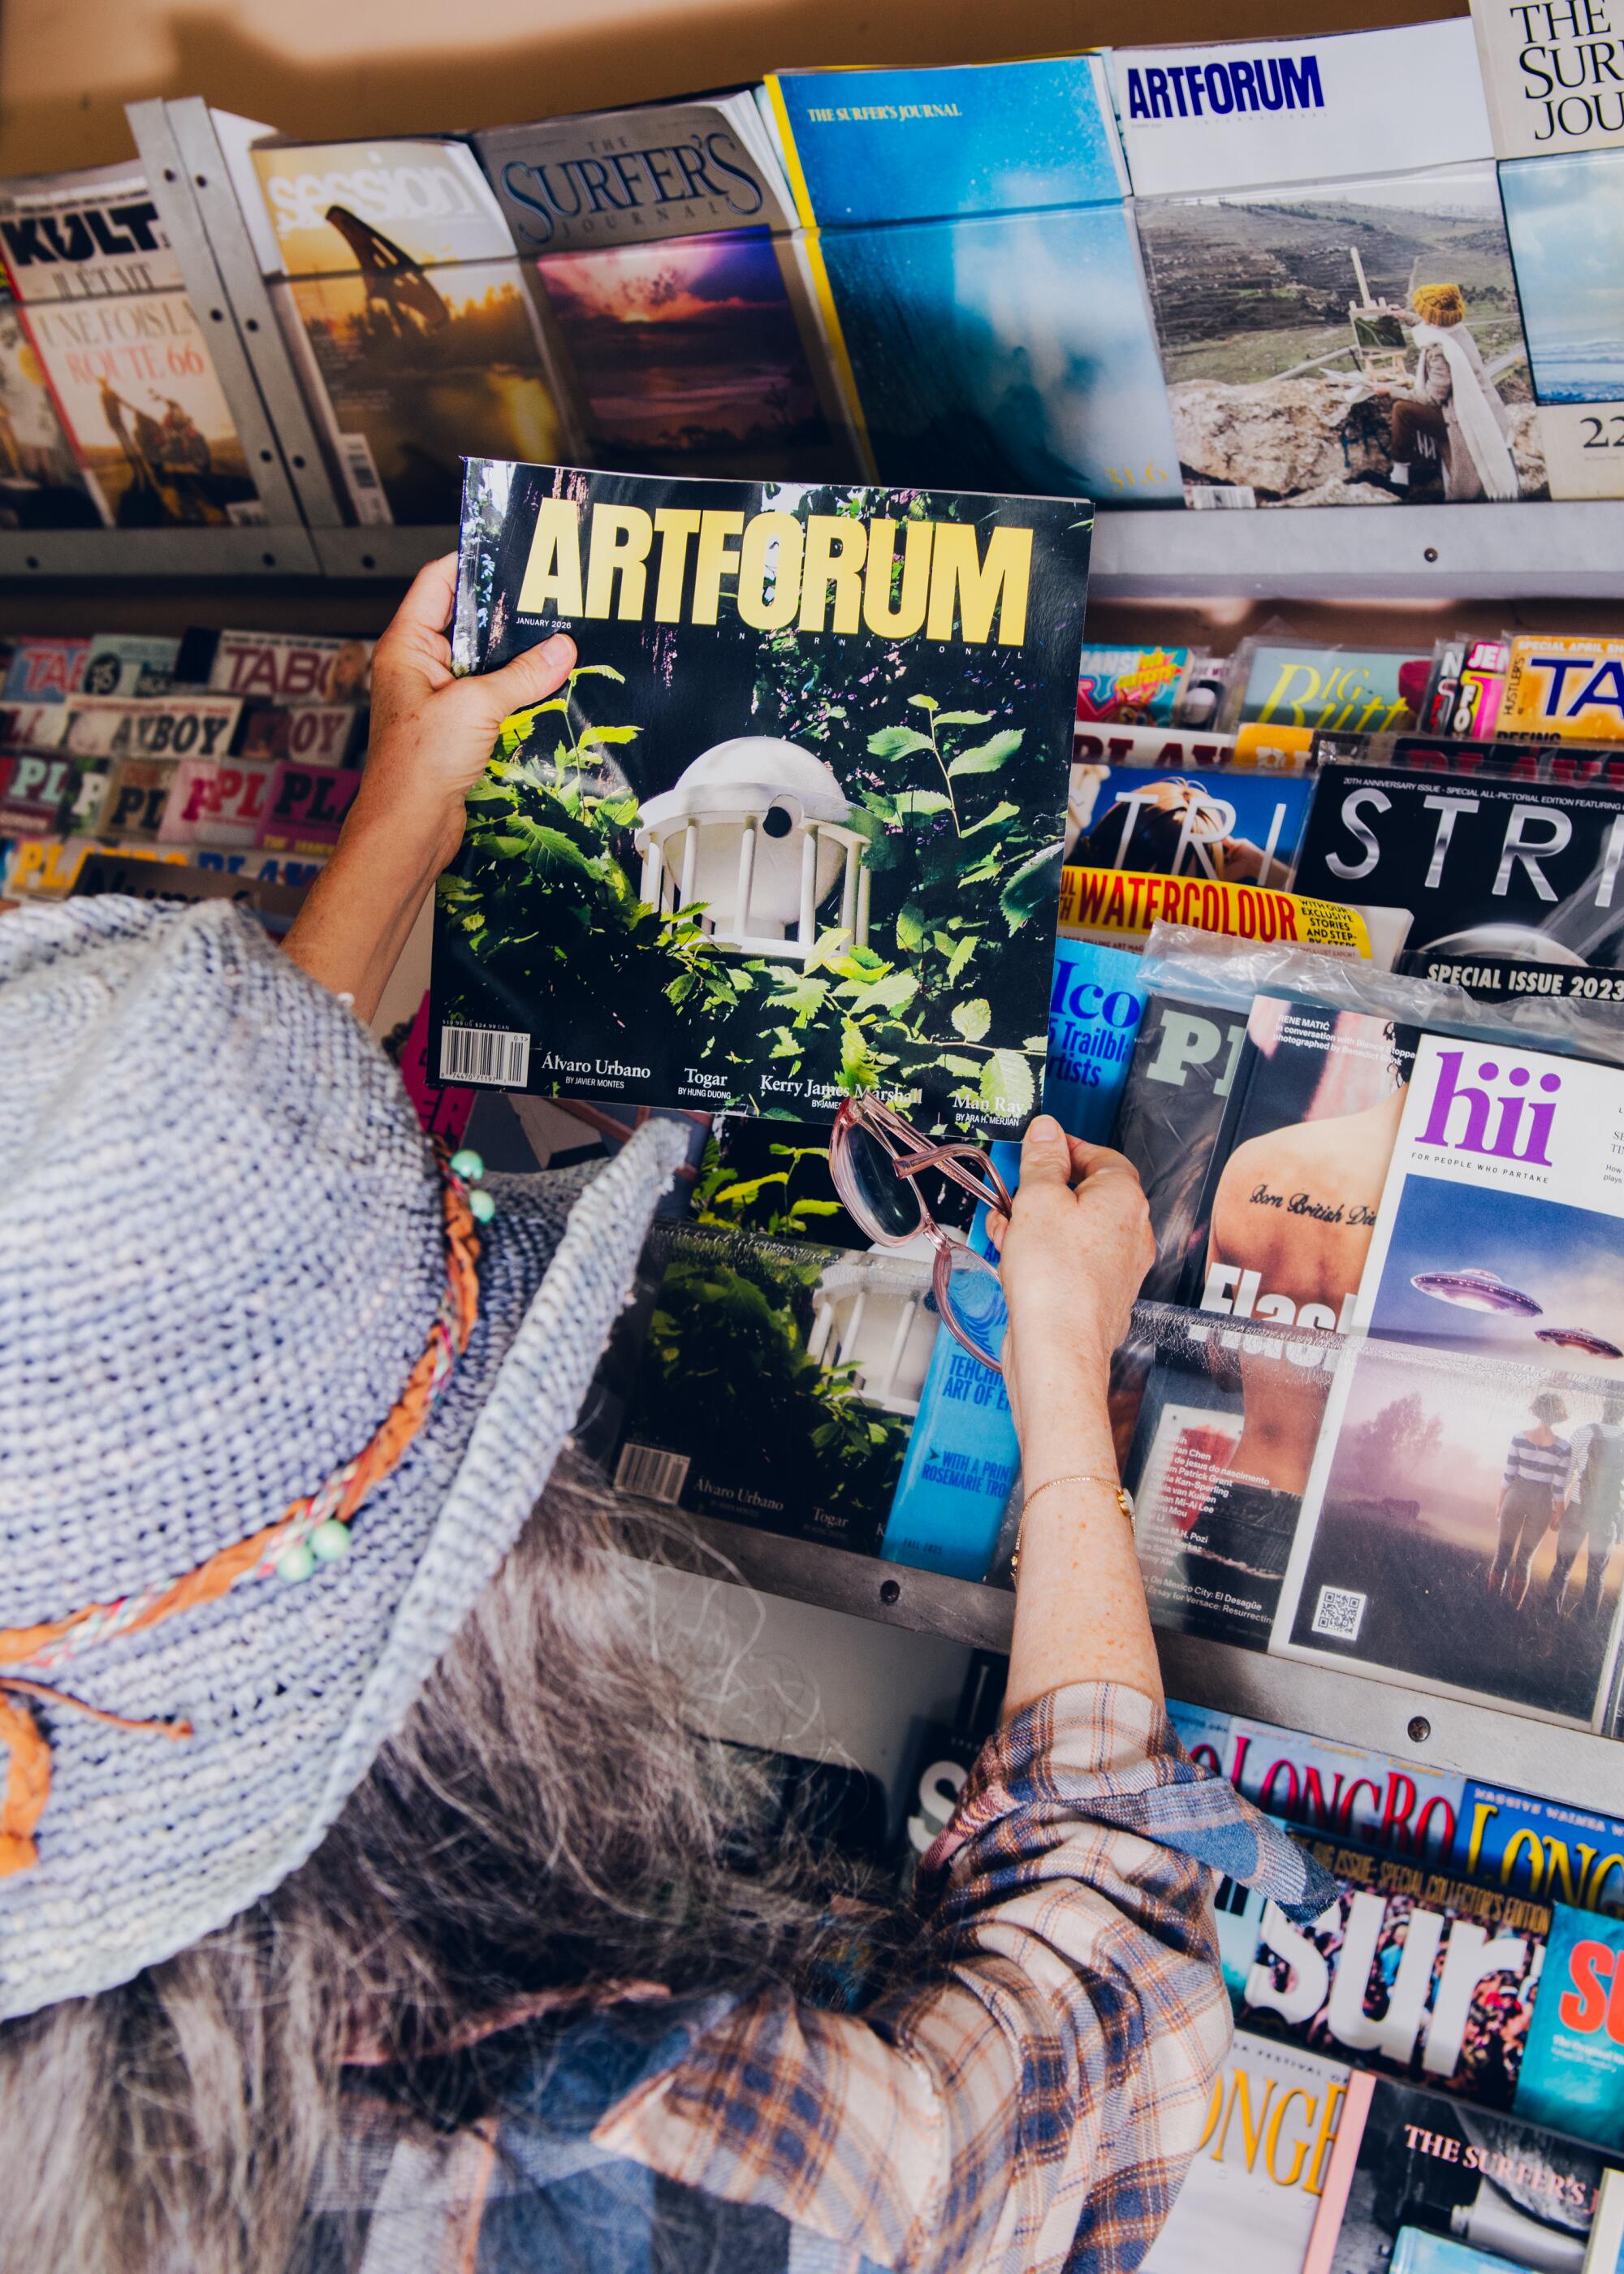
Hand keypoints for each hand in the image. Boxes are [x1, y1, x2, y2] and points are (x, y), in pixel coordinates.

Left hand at [354, 552, 576, 871]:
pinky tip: (546, 690)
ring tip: (555, 642)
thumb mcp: (476, 707)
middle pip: (465, 624)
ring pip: (482, 665)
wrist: (409, 828)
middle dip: (505, 615)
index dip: (469, 562)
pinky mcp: (454, 730)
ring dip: (515, 660)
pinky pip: (489, 700)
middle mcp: (419, 669)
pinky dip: (516, 695)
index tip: (507, 550)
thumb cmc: (418, 765)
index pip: (437, 583)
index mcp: (407, 647)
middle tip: (547, 598)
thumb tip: (560, 649)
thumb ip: (521, 676)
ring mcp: (437, 700)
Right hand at [985, 1118, 1152, 1433]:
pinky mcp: (1099, 1293)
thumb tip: (1047, 1131)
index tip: (1040, 1147)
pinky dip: (1044, 1253)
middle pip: (1086, 1194)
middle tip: (1015, 1191)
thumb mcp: (1037, 1199)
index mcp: (1125, 1198)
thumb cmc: (1055, 1278)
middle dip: (1043, 1191)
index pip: (1102, 1156)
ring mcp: (1118, 1266)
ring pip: (1074, 1229)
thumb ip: (1042, 1160)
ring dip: (1036, 1223)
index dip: (1068, 1148)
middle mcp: (1131, 1231)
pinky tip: (1015, 1258)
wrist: (1058, 1346)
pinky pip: (1071, 1259)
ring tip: (1006, 1229)